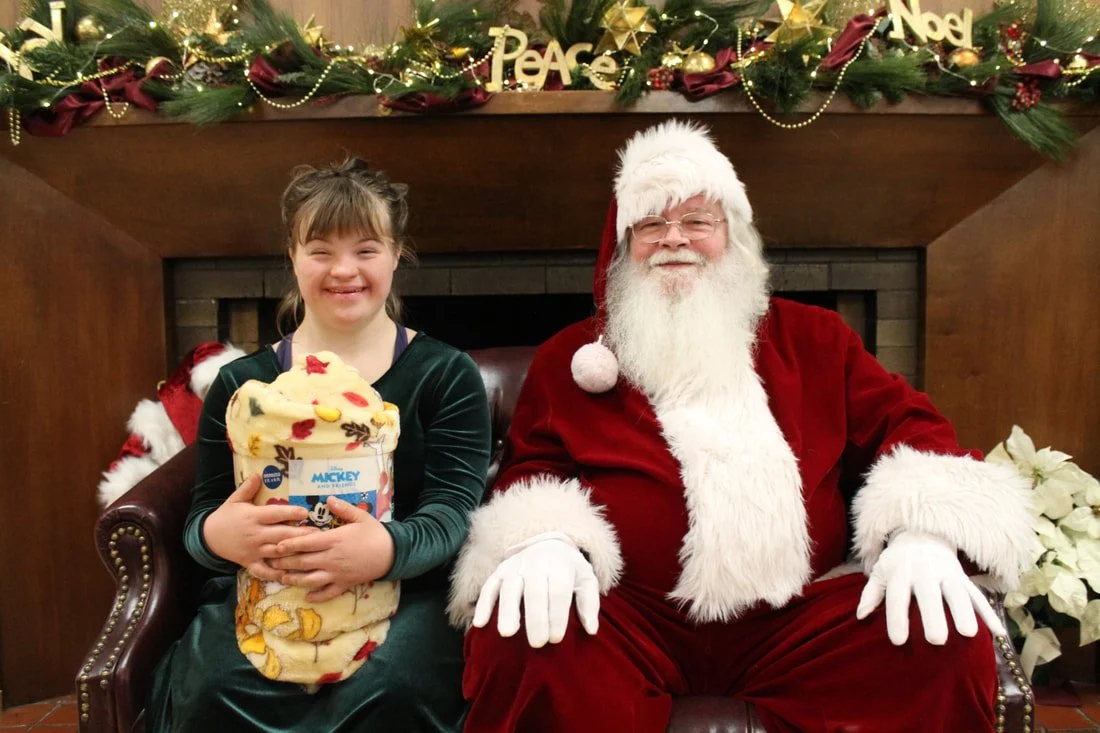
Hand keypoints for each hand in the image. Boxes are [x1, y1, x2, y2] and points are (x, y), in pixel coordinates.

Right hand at [203, 473, 315, 580]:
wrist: (208, 537)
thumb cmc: (226, 516)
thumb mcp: (235, 500)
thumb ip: (248, 488)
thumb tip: (259, 473)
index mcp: (253, 517)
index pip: (274, 514)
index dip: (290, 512)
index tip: (305, 512)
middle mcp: (255, 534)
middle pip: (280, 534)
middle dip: (299, 534)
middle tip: (318, 533)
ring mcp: (254, 550)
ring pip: (277, 552)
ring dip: (294, 553)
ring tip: (311, 551)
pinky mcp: (250, 562)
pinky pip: (264, 571)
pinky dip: (276, 574)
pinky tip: (291, 574)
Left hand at [270, 497, 394, 602]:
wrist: (392, 553)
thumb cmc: (375, 533)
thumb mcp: (361, 516)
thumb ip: (343, 508)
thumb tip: (328, 498)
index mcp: (334, 540)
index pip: (305, 543)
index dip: (289, 544)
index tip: (276, 546)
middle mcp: (331, 558)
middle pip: (303, 562)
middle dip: (285, 563)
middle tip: (271, 562)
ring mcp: (337, 574)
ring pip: (310, 580)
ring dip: (294, 580)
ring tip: (283, 579)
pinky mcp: (344, 584)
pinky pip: (327, 593)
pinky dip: (316, 596)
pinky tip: (306, 596)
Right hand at [472, 532, 599, 648]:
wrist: (548, 543)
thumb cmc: (569, 569)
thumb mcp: (585, 579)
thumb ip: (589, 603)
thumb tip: (592, 629)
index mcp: (560, 565)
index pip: (559, 592)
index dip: (557, 615)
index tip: (556, 639)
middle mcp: (536, 563)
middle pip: (535, 592)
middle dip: (536, 618)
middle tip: (537, 644)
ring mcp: (515, 566)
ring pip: (509, 588)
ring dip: (508, 611)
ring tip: (507, 634)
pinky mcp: (499, 571)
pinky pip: (489, 587)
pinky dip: (483, 604)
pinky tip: (479, 623)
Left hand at [856, 530, 1006, 644]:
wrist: (921, 533)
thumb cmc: (897, 561)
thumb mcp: (880, 571)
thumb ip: (871, 593)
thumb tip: (861, 615)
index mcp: (900, 572)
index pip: (898, 597)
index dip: (897, 618)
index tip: (899, 641)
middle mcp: (924, 572)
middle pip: (929, 595)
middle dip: (934, 616)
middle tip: (936, 641)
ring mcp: (946, 573)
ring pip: (957, 592)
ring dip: (964, 612)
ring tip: (969, 633)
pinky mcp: (963, 577)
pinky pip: (977, 594)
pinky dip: (988, 612)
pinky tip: (998, 632)